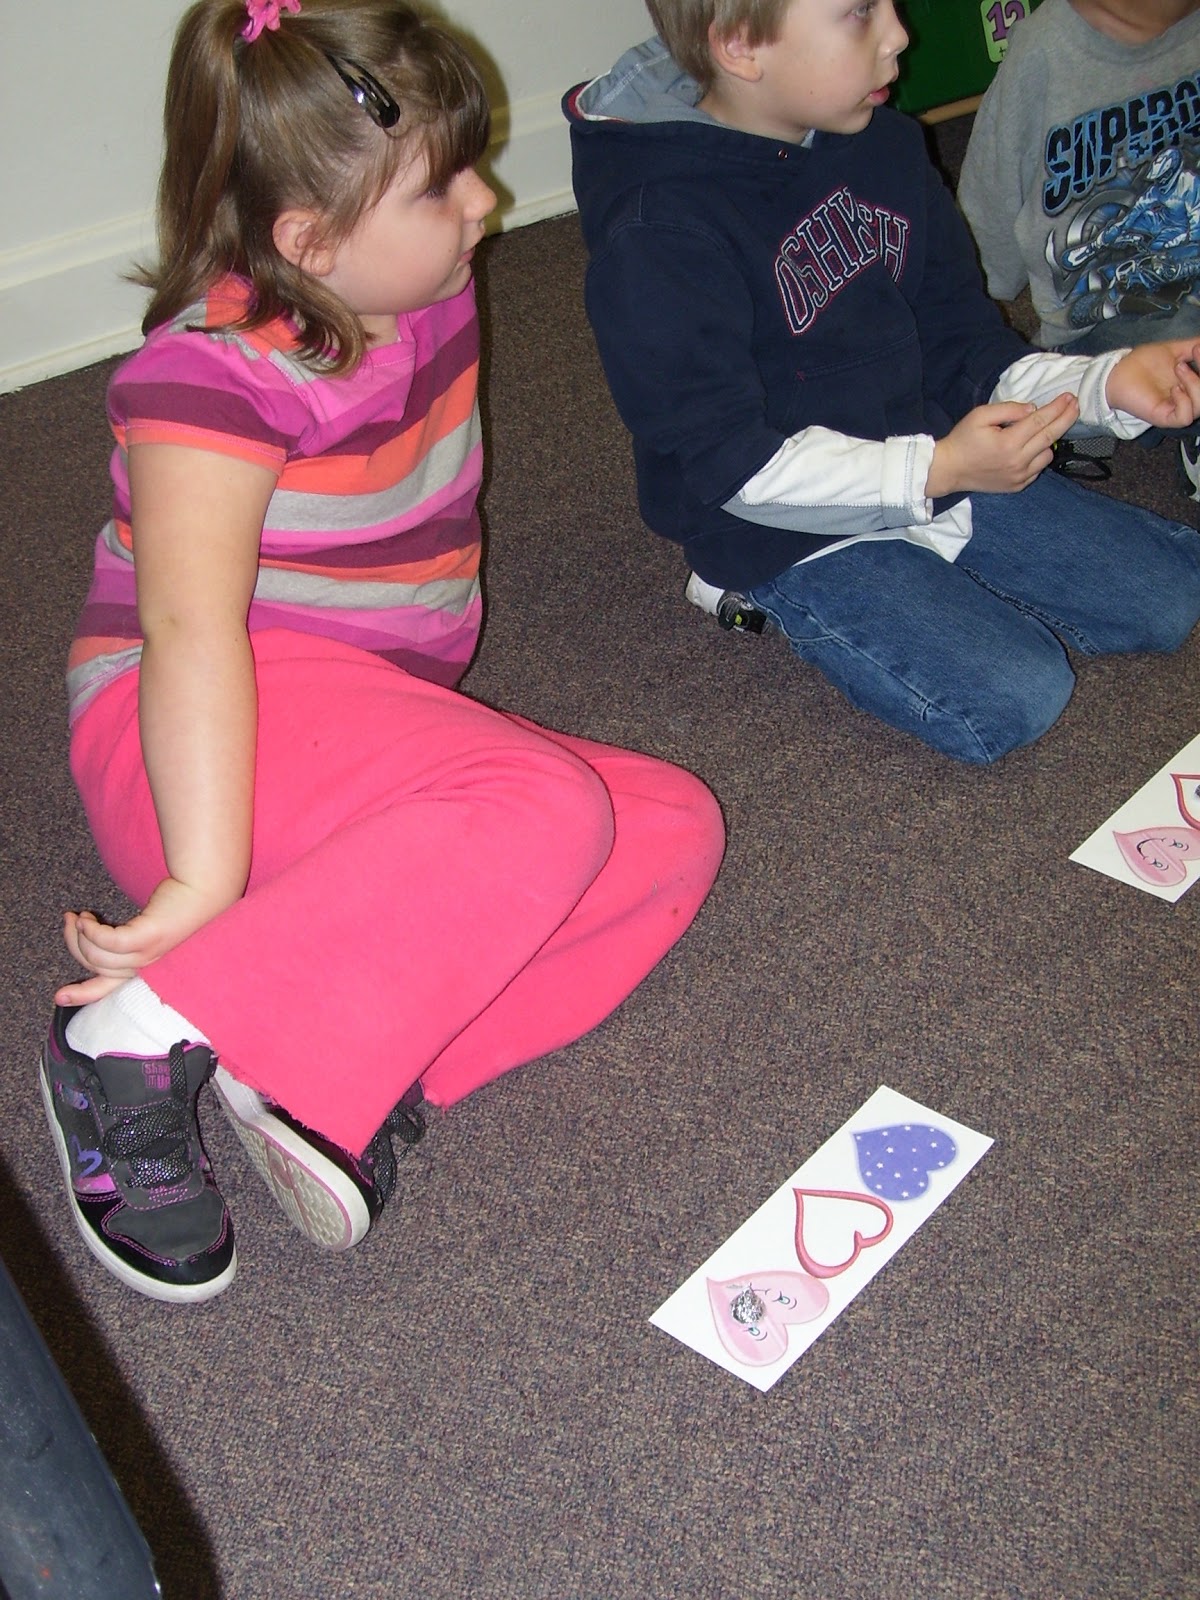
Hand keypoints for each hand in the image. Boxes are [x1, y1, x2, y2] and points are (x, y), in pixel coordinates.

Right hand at [56, 876, 233, 1006]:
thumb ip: (126, 940)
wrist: (206, 888)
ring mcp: (150, 953)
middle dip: (74, 946)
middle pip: (97, 967)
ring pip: (99, 956)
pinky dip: (91, 932)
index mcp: (148, 968)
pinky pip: (109, 943)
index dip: (84, 994)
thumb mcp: (148, 927)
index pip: (112, 988)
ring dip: (80, 935)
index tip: (59, 997)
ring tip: (79, 916)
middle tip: (69, 922)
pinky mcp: (150, 936)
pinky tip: (87, 918)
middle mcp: (149, 966)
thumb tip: (92, 936)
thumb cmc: (178, 905)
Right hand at [926, 393, 1077, 498]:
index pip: (1041, 421)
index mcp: (1009, 442)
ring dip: (1050, 439)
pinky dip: (1039, 457)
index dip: (1057, 407)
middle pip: (1050, 436)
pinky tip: (1032, 448)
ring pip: (1048, 455)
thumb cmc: (962, 439)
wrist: (949, 470)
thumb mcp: (980, 415)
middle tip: (1075, 405)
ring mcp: (1019, 476)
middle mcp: (1018, 461)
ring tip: (1046, 428)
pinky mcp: (1017, 486)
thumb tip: (1033, 409)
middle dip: (1066, 418)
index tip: (1069, 396)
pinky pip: (1038, 469)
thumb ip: (1009, 409)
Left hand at [1106, 339, 1199, 428]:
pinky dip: (1184, 402)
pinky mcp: (1163, 417)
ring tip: (1179, 368)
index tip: (1197, 348)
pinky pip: (1184, 417)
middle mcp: (1187, 399)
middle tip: (1193, 353)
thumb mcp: (1175, 350)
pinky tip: (1175, 389)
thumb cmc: (1143, 362)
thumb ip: (1194, 346)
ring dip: (1195, 384)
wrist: (1118, 371)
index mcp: (1191, 385)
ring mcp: (1176, 409)